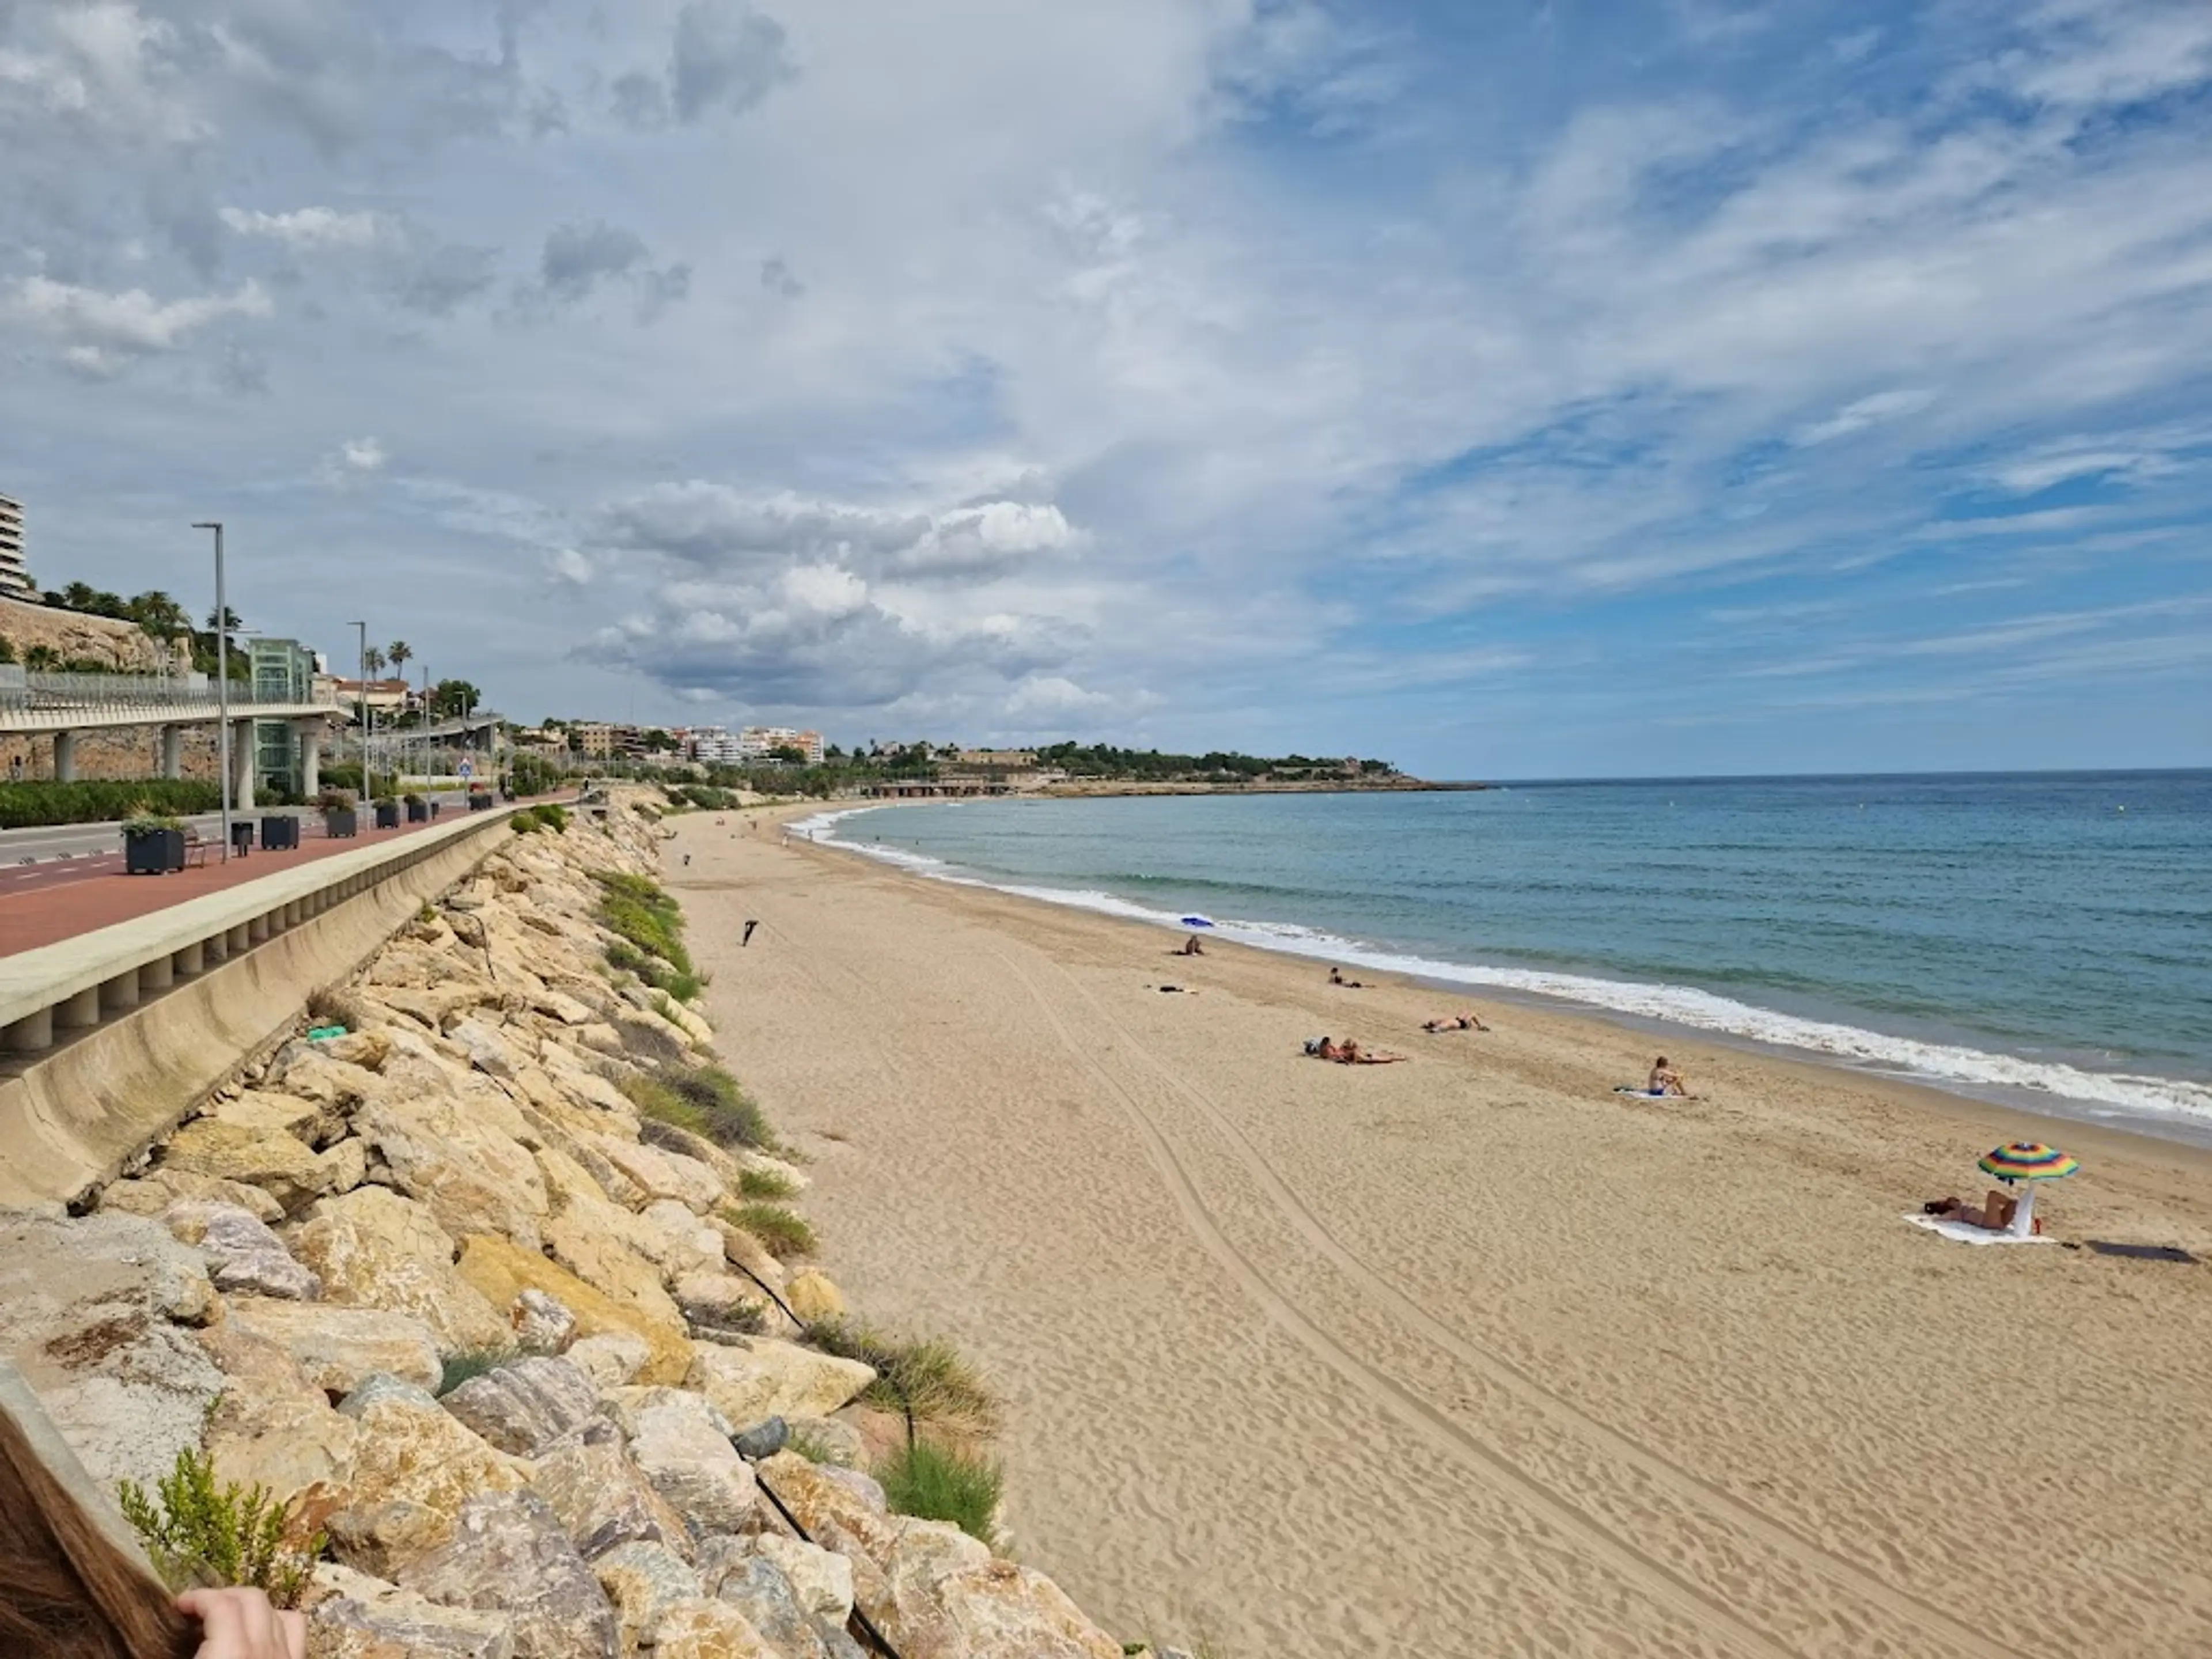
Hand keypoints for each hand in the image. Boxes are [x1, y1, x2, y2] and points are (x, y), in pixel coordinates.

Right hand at [175, 1587, 307, 1658]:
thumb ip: (175, 1651)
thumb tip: (150, 1646)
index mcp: (231, 1654)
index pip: (222, 1605)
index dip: (198, 1597)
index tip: (180, 1604)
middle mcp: (264, 1650)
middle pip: (253, 1599)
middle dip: (224, 1595)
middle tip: (200, 1609)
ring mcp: (285, 1658)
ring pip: (276, 1611)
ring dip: (250, 1607)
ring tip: (226, 1619)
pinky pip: (295, 1631)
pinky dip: (277, 1621)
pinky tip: (259, 1633)